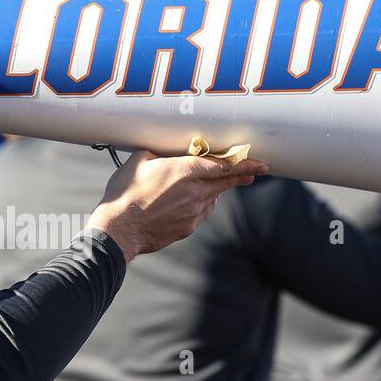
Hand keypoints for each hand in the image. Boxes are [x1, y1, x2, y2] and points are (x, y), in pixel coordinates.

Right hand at [86, 151, 268, 262]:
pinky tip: (189, 203)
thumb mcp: (138, 161)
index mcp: (185, 170)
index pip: (224, 165)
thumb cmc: (125, 194)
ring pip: (213, 198)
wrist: (119, 230)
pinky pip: (201, 213)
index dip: (245, 164)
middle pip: (226, 183)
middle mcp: (195, 192)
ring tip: (206, 187)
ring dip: (215, 191)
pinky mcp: (187, 228)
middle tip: (255, 172)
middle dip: (241, 177)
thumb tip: (163, 150)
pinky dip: (201, 205)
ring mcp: (193, 212)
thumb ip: (158, 153)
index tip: (261, 164)